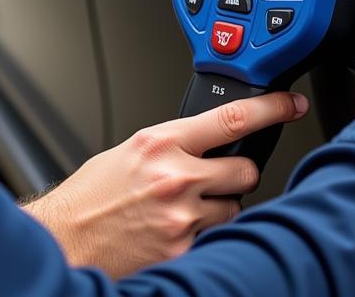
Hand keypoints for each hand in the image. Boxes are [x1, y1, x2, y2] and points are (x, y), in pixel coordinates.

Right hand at [21, 91, 308, 276]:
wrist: (64, 240)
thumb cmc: (90, 197)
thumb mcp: (128, 152)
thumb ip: (169, 144)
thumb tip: (202, 142)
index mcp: (161, 142)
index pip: (232, 116)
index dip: (271, 108)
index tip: (290, 104)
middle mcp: (175, 176)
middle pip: (245, 169)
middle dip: (237, 173)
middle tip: (214, 178)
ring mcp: (181, 216)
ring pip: (234, 207)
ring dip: (218, 208)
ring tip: (181, 210)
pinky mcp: (182, 251)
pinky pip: (215, 238)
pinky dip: (202, 236)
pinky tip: (172, 233)